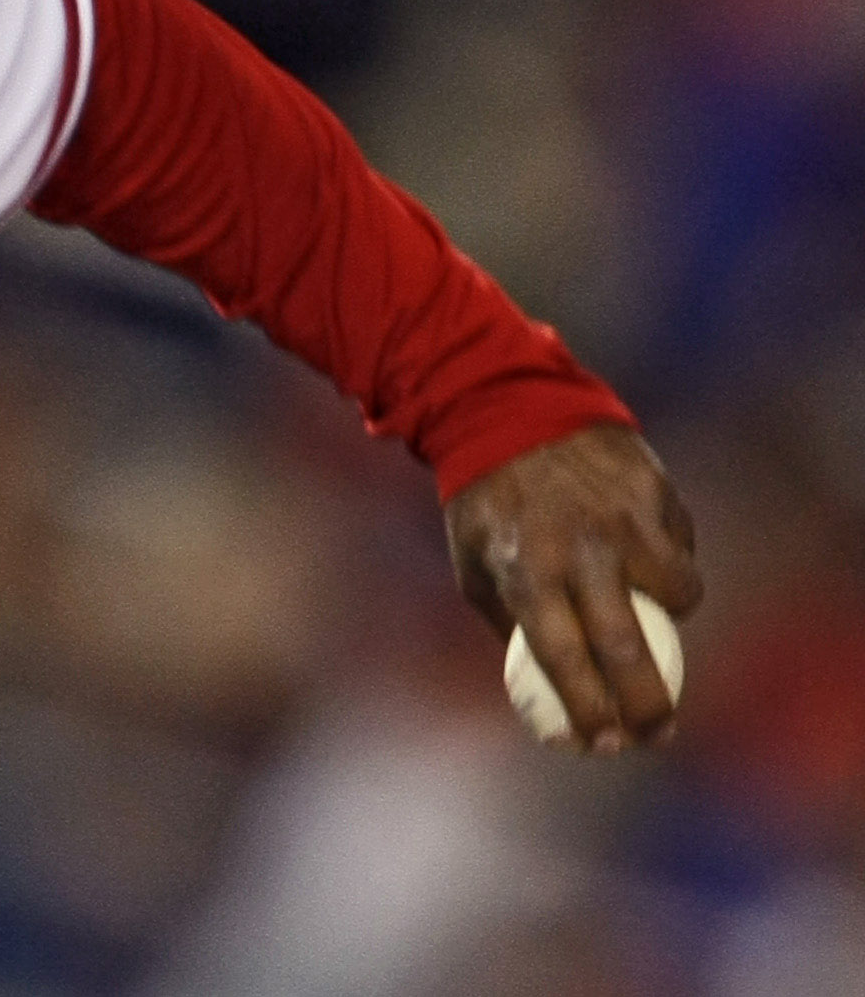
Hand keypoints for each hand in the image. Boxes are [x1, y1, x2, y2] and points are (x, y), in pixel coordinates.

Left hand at [445, 422, 700, 751]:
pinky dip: (672, 562)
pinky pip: (681, 548)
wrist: (511, 412)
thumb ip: (511, 623)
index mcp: (525, 571)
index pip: (563, 658)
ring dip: (673, 615)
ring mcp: (625, 520)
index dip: (588, 709)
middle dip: (649, 703)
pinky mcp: (657, 494)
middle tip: (656, 733)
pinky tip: (644, 553)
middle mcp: (579, 550)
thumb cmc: (489, 505)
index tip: (603, 745)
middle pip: (628, 646)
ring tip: (651, 613)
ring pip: (680, 593)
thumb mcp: (476, 565)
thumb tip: (547, 690)